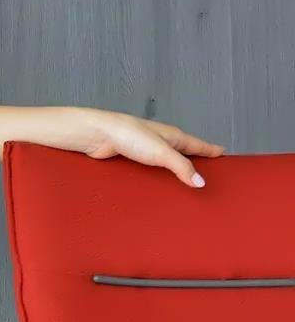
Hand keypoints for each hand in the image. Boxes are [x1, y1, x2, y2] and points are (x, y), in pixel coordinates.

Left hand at [59, 108, 225, 187]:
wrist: (99, 135)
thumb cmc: (130, 135)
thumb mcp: (162, 153)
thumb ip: (182, 167)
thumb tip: (201, 182)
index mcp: (174, 136)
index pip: (198, 144)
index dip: (211, 150)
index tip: (223, 154)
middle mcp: (162, 142)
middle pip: (185, 153)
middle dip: (196, 162)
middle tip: (208, 173)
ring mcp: (147, 150)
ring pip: (167, 163)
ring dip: (175, 172)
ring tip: (185, 185)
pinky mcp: (133, 159)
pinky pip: (152, 170)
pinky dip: (158, 178)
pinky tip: (157, 187)